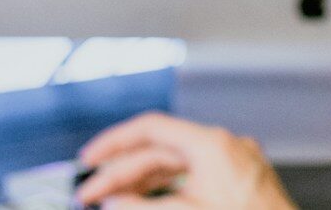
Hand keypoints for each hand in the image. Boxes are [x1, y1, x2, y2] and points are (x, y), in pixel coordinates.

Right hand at [75, 112, 296, 209]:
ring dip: (143, 183)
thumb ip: (144, 207)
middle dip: (123, 173)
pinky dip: (168, 190)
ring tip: (113, 202)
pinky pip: (195, 179)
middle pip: (161, 151)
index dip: (114, 143)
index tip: (89, 160)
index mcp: (213, 144)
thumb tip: (111, 201)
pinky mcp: (241, 183)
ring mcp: (236, 165)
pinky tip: (147, 203)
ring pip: (177, 166)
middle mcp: (226, 147)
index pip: (151, 128)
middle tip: (91, 193)